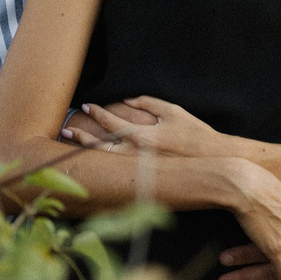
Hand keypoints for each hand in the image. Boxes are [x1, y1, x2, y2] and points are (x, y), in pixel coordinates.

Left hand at [66, 96, 234, 159]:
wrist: (214, 163)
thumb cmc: (195, 135)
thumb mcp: (173, 112)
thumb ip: (148, 103)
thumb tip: (128, 99)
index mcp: (142, 137)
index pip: (111, 123)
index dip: (96, 113)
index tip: (86, 106)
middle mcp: (137, 156)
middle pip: (100, 147)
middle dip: (81, 137)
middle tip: (66, 129)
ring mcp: (139, 171)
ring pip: (106, 161)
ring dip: (88, 152)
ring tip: (73, 143)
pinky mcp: (145, 180)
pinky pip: (118, 171)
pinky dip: (104, 164)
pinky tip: (95, 160)